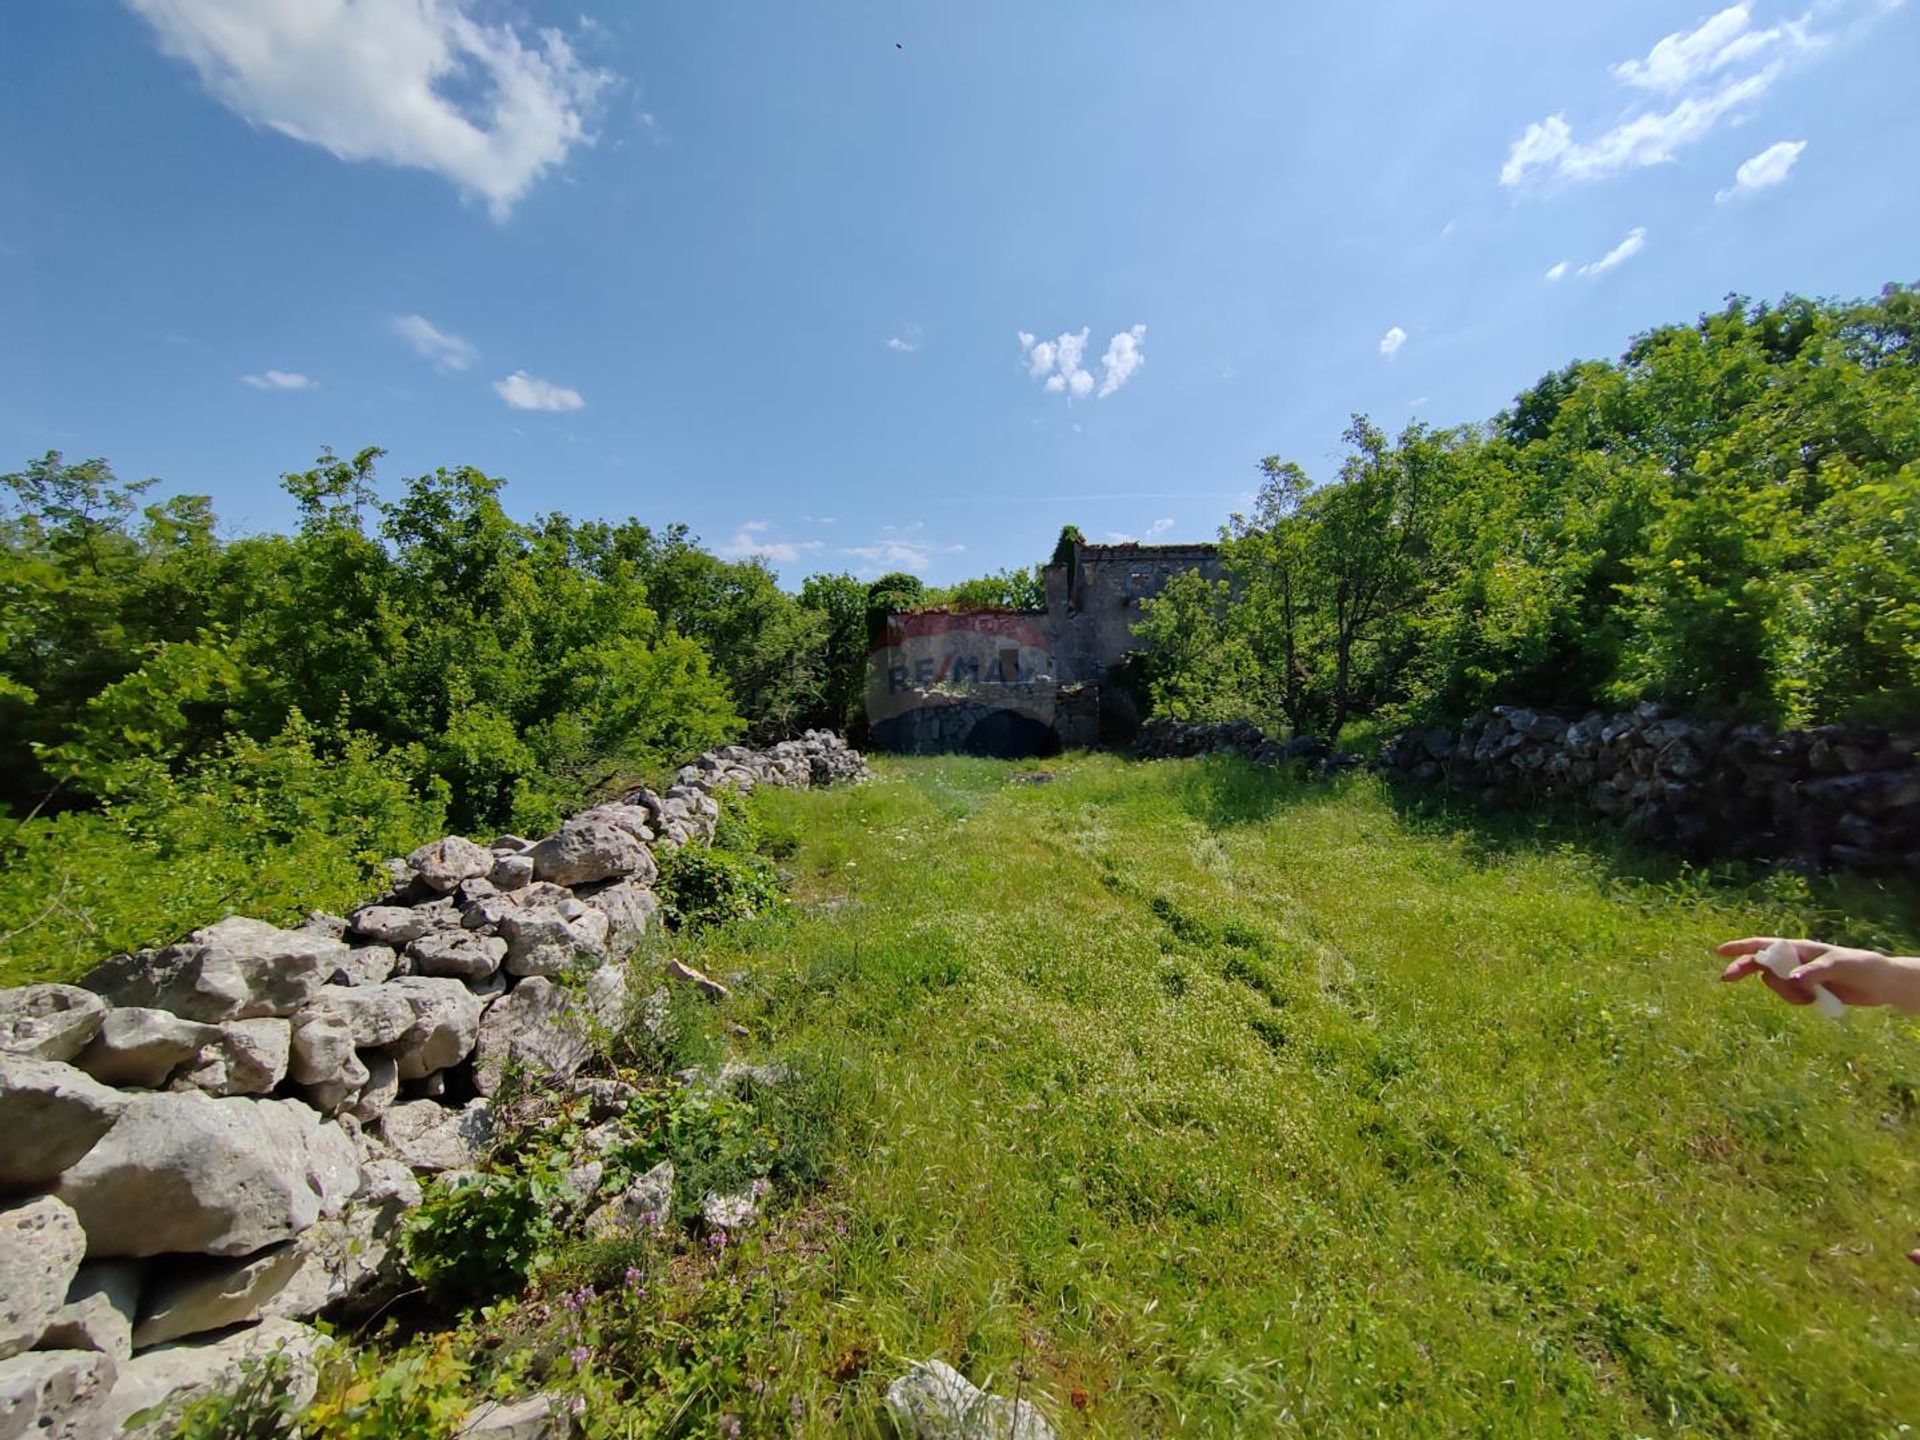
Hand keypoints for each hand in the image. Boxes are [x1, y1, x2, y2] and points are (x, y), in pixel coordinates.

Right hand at [1717, 938, 1919, 1012]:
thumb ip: (1813, 972)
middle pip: (1760, 965)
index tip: (1720, 950)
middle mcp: (1794, 961)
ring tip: (1809, 994)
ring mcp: (1798, 977)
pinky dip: (1798, 1000)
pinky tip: (1815, 1000)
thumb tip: (1791, 979)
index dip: (1741, 947)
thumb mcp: (1838, 965)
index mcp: (1798, 948)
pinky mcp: (1806, 992)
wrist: (1879, 984)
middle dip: (1743, 971)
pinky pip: (1790, 998)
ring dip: (1785, 992)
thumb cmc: (1859, 965)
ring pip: (1775, 985)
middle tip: (1725, 979)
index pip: (1764, 945)